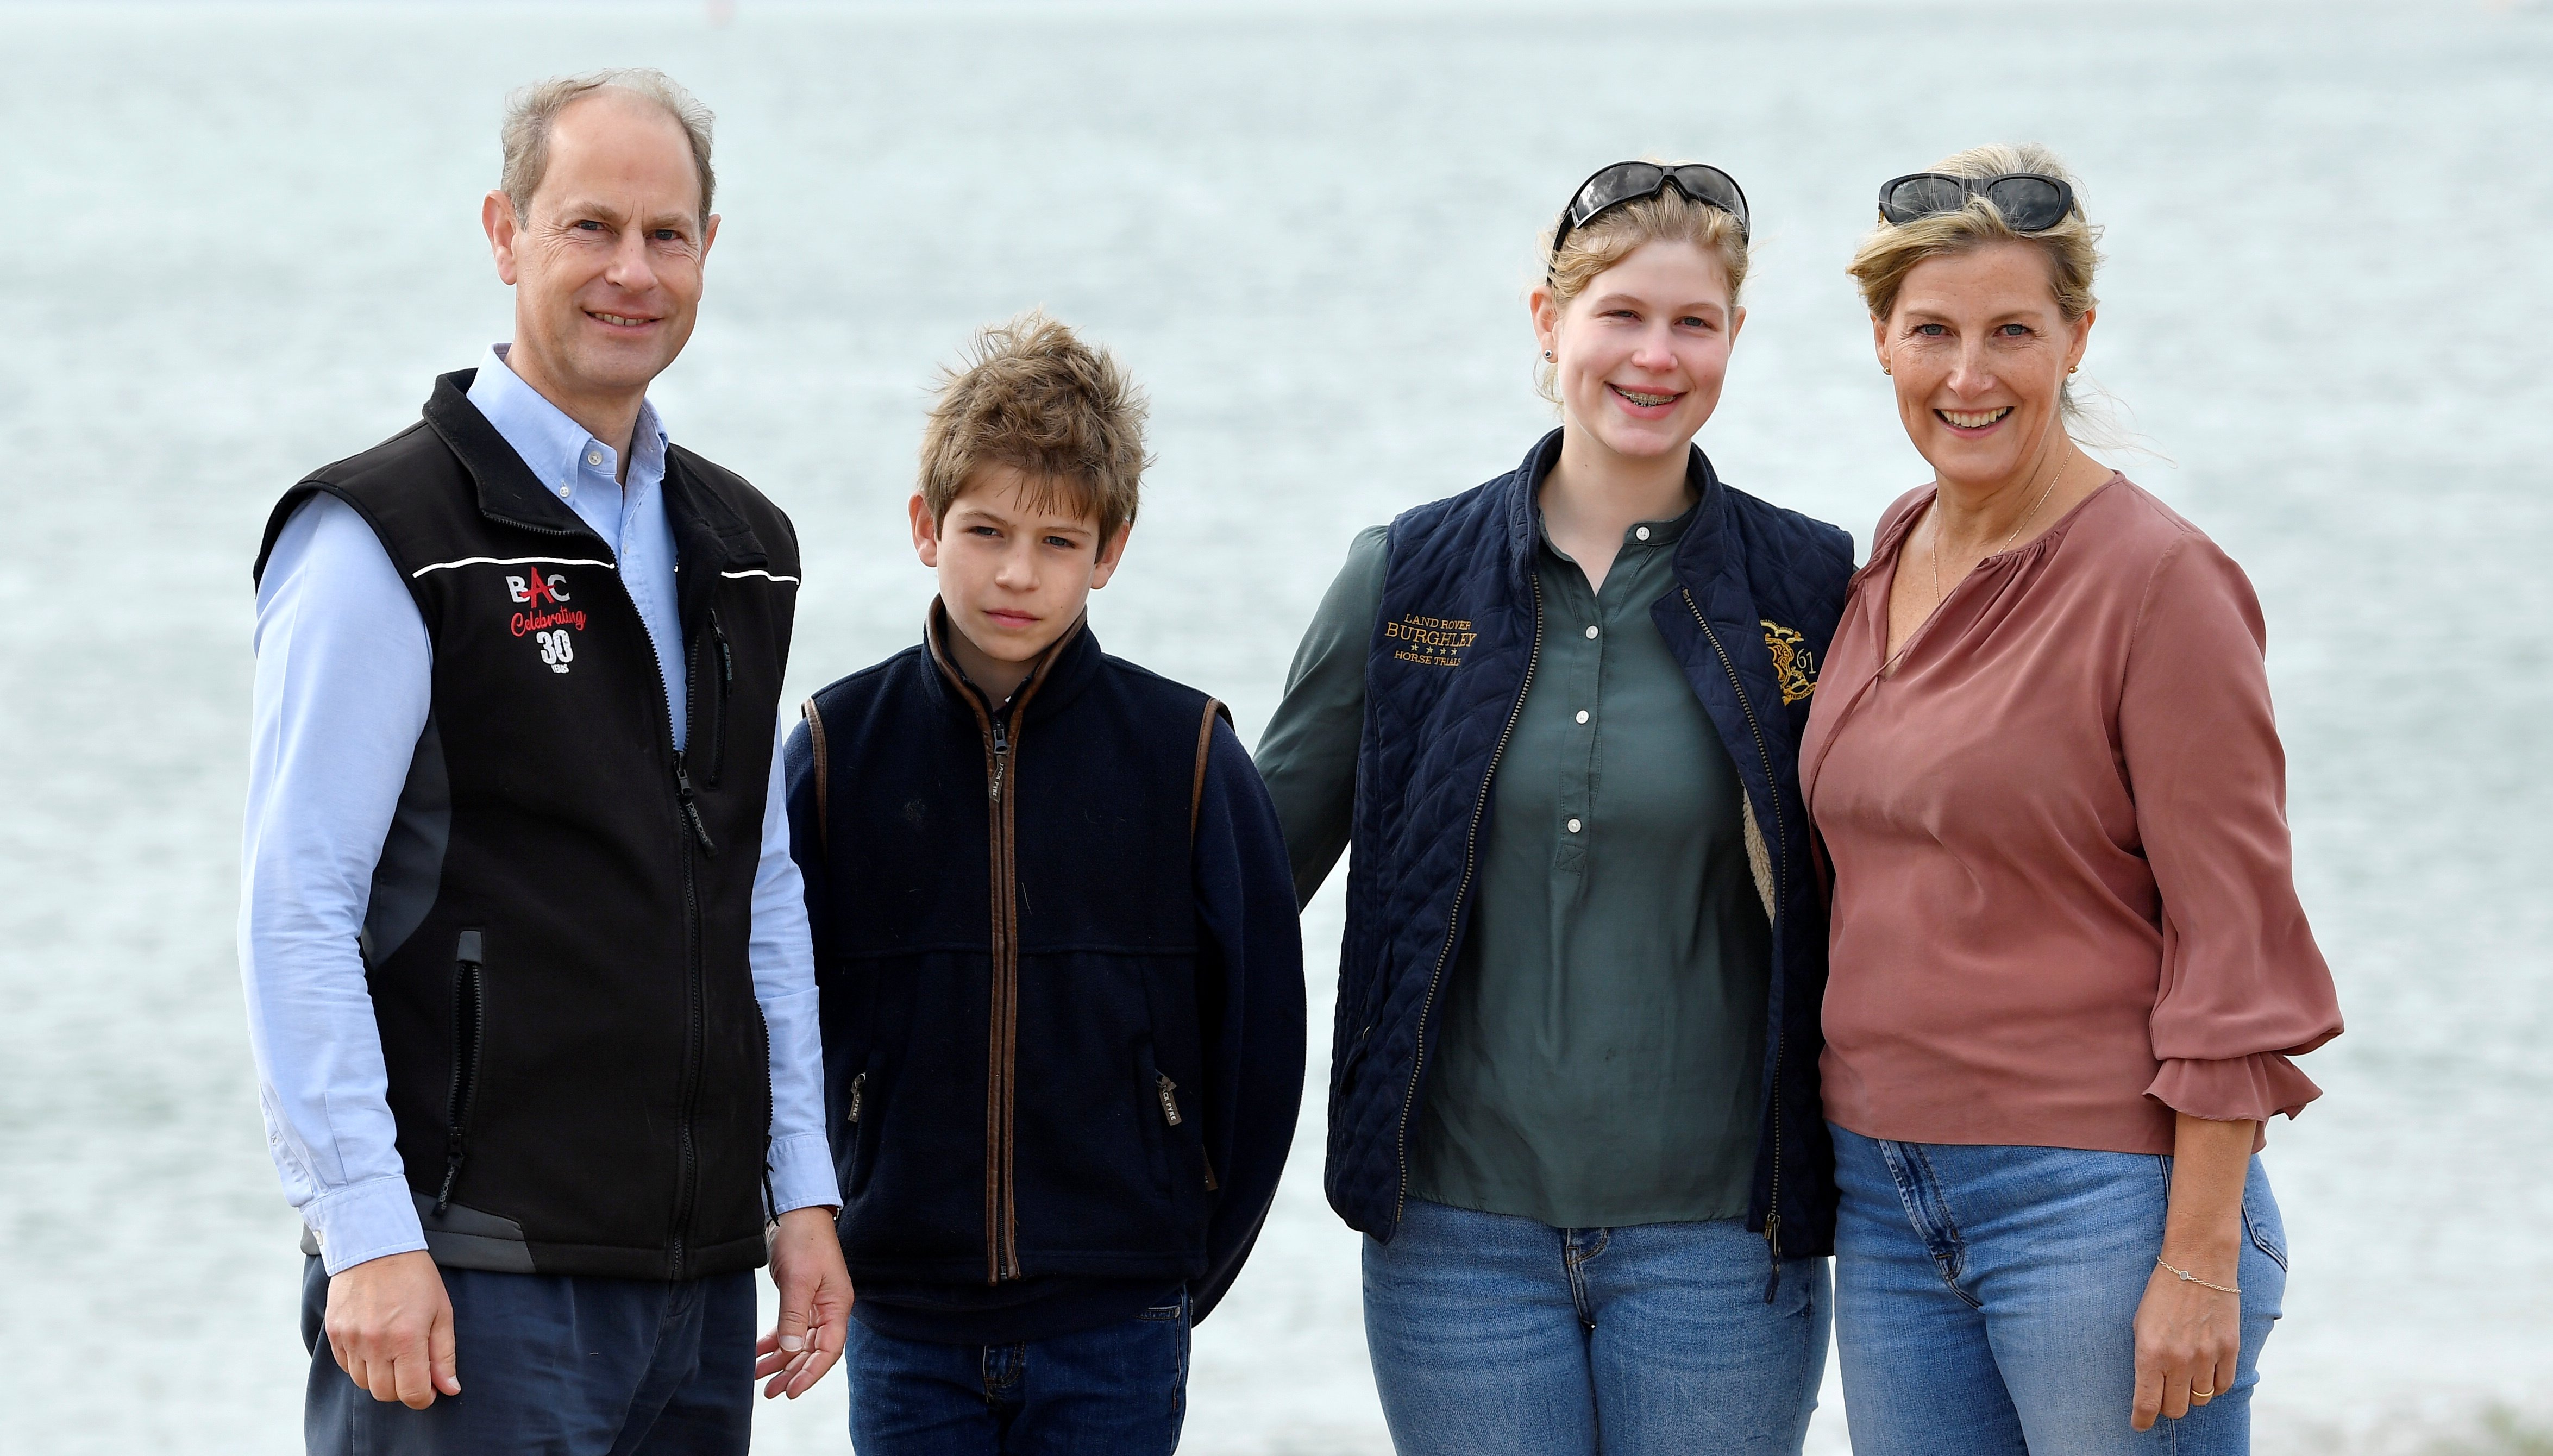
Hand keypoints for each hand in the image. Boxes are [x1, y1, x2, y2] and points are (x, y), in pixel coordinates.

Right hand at [323, 1250, 459, 1408]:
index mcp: (406, 1339)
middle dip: (402, 1389)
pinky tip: (374, 1344)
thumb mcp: (441, 1312)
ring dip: (380, 1377)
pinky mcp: (333, 1333)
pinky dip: (361, 1364)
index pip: (412, 1393)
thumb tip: (449, 1389)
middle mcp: (374, 1343)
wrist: (374, 1246)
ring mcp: (350, 1339)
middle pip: (385, 1394)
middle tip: (413, 1370)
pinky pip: (345, 1366)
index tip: (430, 1389)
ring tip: (393, 1352)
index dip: (424, 1398)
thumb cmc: (415, 1278)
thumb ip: (443, 1354)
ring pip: (364, 1383)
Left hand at [754, 1207, 851, 1398]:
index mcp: (837, 1306)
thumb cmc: (804, 1239)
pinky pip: (789, 1329)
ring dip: (781, 1361)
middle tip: (771, 1392)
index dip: (811, 1374)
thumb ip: (794, 1316)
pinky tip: (759, 1353)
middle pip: (814, 1352)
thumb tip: (791, 1351)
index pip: (828, 1350)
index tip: (792, 1391)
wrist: (795, 1211)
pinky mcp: (799, 1298)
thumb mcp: (798, 1279)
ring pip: (799, 1343)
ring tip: (760, 1379)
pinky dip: (774, 1342)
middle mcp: (829, 1309)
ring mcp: (815, 1304)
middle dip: (793, 1373)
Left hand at [2130, 1256, 2238, 1430]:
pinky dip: (2214, 1384)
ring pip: (2200, 1399)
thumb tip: (2147, 1389)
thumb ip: (2145, 1358)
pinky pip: (2223, 1385)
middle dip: (2166, 1406)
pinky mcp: (2230, 1350)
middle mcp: (2179, 1360)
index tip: (2139, 1424)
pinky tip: (2206, 1370)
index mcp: (2150, 1352)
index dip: (2141, 1420)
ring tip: (2185, 1376)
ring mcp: (2207, 1356)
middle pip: (2175, 1409)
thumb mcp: (2140, 1324)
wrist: (2198, 1263)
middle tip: (2163, 1395)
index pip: (2147, 1404)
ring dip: (2190, 1393)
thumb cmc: (2162, 1293)